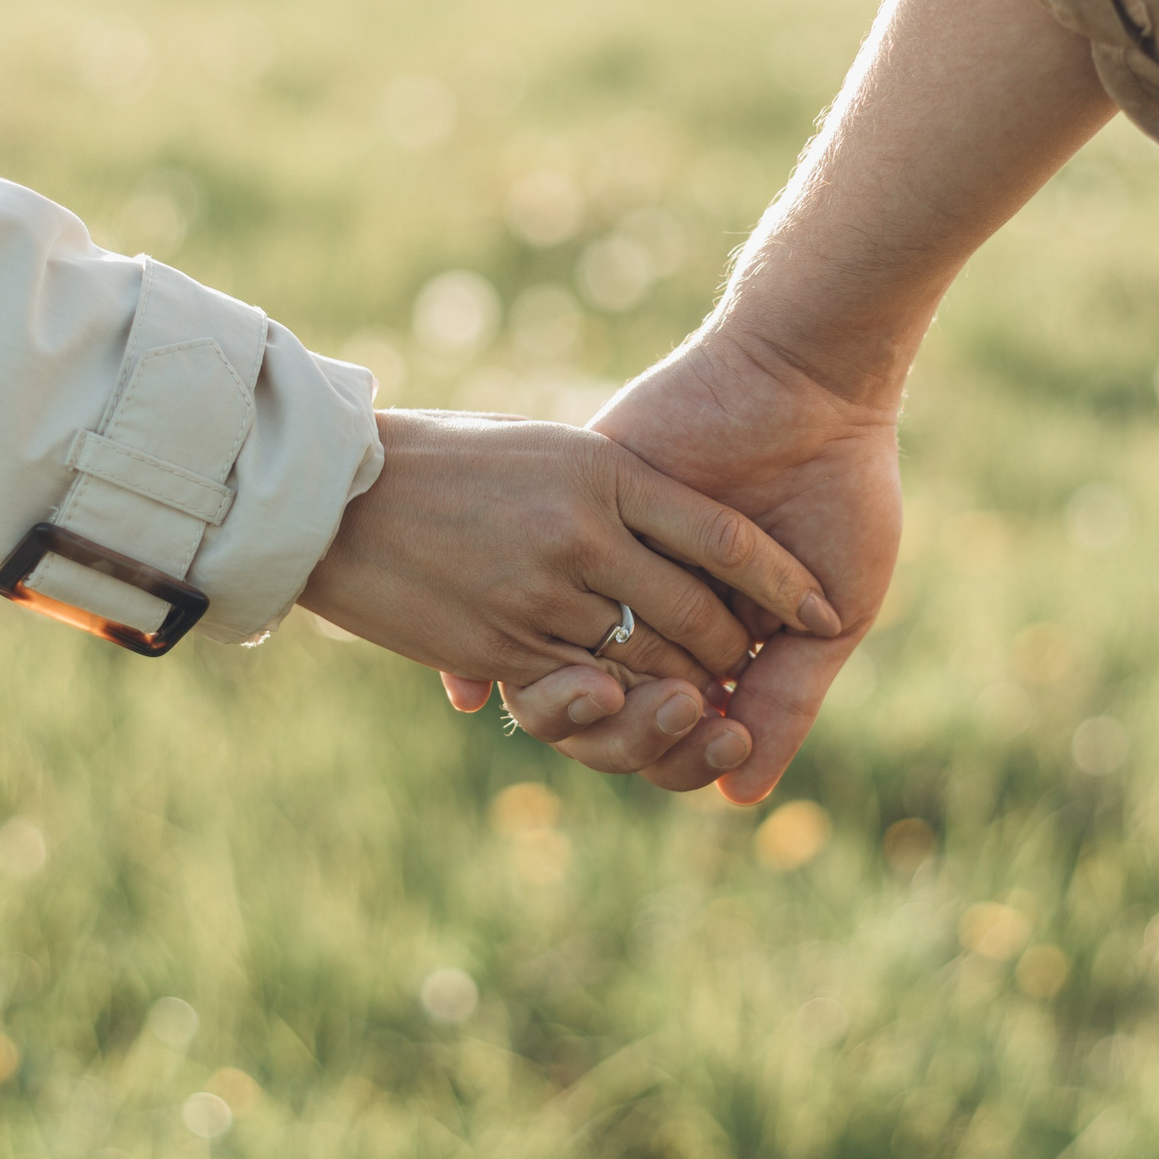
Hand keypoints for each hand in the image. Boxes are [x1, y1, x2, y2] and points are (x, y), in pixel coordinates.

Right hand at [301, 409, 840, 701]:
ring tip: (712, 697)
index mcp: (603, 470)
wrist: (335, 489)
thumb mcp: (545, 448)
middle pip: (697, 611)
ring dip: (688, 688)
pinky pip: (585, 690)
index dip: (782, 581)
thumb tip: (678, 520)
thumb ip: (612, 484)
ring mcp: (544, 593)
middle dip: (736, 649)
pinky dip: (621, 708)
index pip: (724, 536)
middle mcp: (585, 531)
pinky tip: (639, 710)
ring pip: (649, 662)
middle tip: (758, 668)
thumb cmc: (443, 456)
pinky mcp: (503, 646)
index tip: (823, 609)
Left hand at [450, 329, 900, 800]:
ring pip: (556, 667)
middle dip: (634, 735)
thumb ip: (784, 701)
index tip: (722, 739)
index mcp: (708, 643)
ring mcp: (601, 565)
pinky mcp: (567, 511)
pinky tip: (486, 675)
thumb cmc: (839, 493)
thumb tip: (738, 796)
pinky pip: (514, 588)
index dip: (683, 754)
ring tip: (618, 690)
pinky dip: (490, 643)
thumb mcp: (830, 612)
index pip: (669, 731)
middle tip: (677, 714)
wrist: (807, 381)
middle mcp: (645, 613)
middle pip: (607, 714)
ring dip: (574, 700)